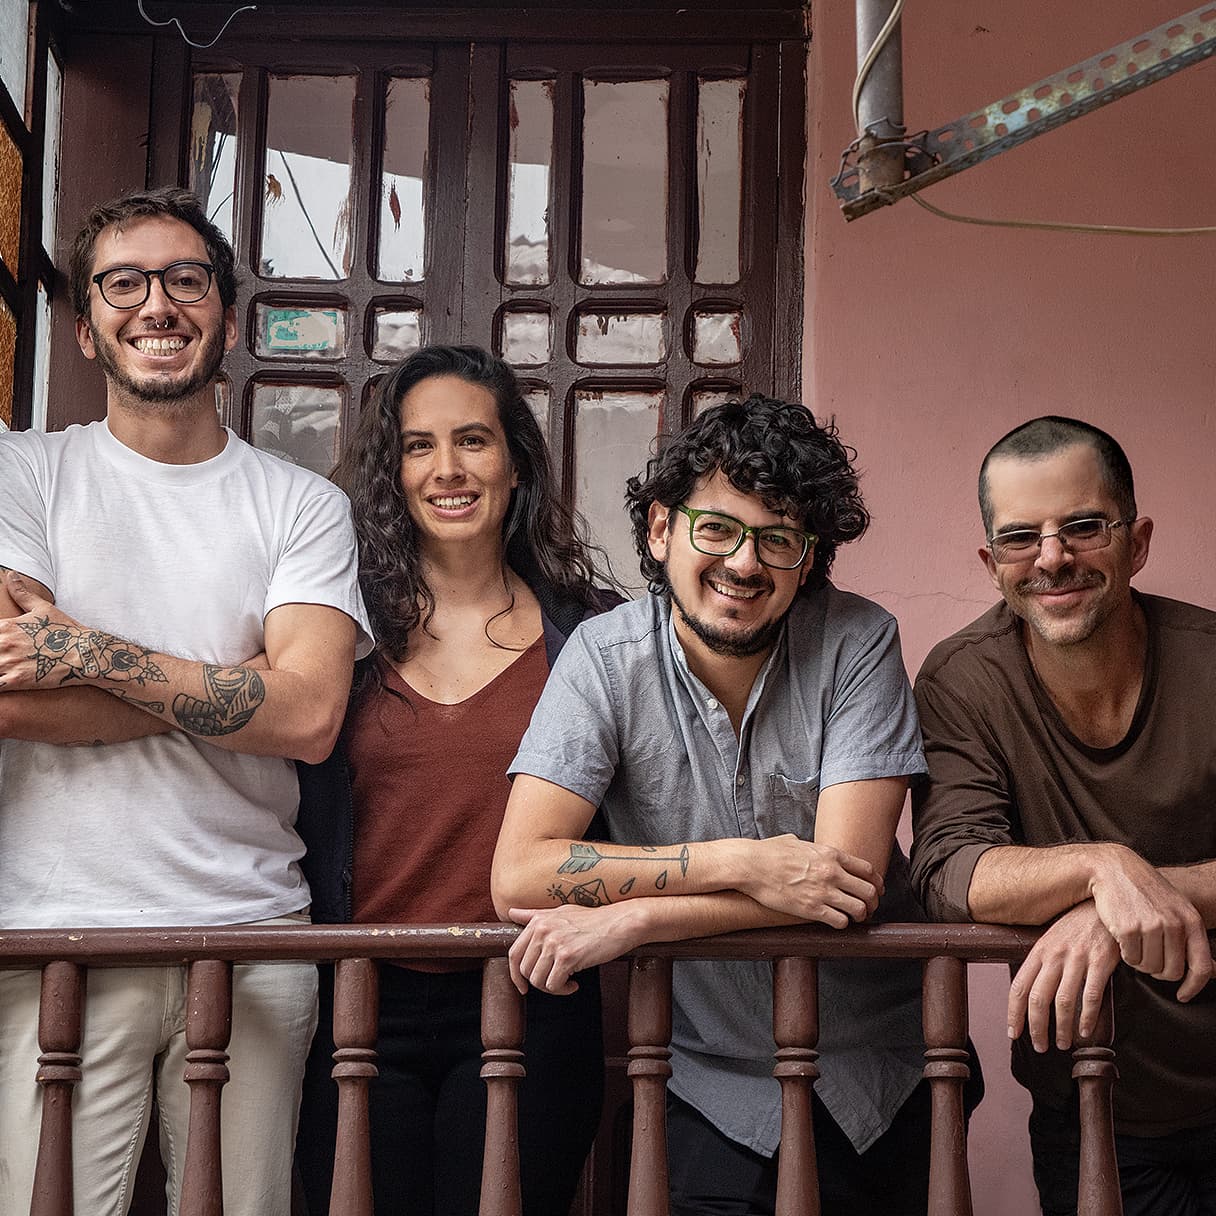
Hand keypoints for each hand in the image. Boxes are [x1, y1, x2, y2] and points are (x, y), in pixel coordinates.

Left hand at [0, 573, 80, 690]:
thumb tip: (10, 574)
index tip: (1, 643)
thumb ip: (21, 592)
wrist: (86, 652)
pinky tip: (4, 682)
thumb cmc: (66, 630)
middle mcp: (3, 644)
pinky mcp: (16, 681)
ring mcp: (9, 663)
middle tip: (3, 654)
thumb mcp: (43, 608)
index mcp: (5, 626)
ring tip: (4, 667)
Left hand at [506, 903, 643, 995]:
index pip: (514, 953)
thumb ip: (534, 915)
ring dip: (552, 988)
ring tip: (567, 982)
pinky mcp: (567, 957)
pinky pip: (554, 985)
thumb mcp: (561, 912)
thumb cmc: (594, 919)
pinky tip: (575, 984)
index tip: (523, 986)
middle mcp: (542, 931)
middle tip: (555, 982)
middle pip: (525, 971)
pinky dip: (563, 990)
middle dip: (538, 983)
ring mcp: (554, 943)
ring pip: (538, 981)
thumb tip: (511, 913)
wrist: (621, 922)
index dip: (515, 974)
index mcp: (538, 921)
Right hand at [737, 834, 880, 926]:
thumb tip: (803, 846)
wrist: (750, 865)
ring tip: (853, 918)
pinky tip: (836, 922)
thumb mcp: (794, 842)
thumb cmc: (768, 852)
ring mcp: (823, 892)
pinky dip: (841, 924)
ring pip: (859, 909)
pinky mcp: (811, 909)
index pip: (867, 869)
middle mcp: (831, 872)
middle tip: (868, 907)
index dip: (876, 882)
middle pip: (868, 891)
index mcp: (830, 854)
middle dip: (872, 902)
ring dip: (859, 915)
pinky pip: (840, 922)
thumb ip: (808, 846)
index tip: (876, 889)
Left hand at [1008, 901, 1119, 1052]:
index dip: (1014, 1013)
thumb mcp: (1052, 939)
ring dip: (1062, 1028)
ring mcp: (1077, 959)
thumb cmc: (1077, 926)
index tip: (1014, 1033)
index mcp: (1038, 952)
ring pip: (1063, 1001)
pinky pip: (1090, 995)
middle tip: (1040, 1046)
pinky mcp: (1100, 962)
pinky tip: (1085, 1030)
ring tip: (1063, 1043)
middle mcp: (1054, 956)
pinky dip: (1087, 1017)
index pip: (1019, 987)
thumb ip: (1043, 963)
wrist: (1103, 904)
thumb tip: (1033, 993)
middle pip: (1038, 999)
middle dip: (1036, 1027)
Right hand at [1088, 844, 1211, 1000]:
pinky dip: (1126, 954)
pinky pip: (1131, 959)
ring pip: (1149, 967)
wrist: (1113, 869)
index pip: (1202, 966)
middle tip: (1149, 957)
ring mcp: (1151, 925)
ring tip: (1136, 943)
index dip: (1193, 986)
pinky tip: (1124, 938)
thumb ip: (1190, 936)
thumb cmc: (1145, 891)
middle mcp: (1174, 923)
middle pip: (1171, 972)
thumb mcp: (1176, 907)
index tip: (1183, 995)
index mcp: (1190, 920)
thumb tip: (1213, 971)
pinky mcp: (1128, 928)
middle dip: (1158, 971)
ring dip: (1141, 962)